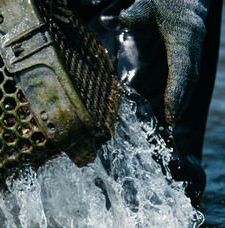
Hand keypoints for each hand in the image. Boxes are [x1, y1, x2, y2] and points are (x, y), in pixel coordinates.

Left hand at [120, 0, 208, 125]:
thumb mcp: (148, 2)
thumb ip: (137, 13)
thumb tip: (125, 19)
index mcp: (184, 33)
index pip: (182, 67)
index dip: (177, 91)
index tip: (171, 113)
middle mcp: (193, 42)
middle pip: (189, 78)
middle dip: (180, 103)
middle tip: (169, 125)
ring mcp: (193, 46)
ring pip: (189, 78)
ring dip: (179, 100)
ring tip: (168, 122)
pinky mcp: (189, 49)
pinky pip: (185, 72)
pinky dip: (178, 90)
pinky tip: (169, 105)